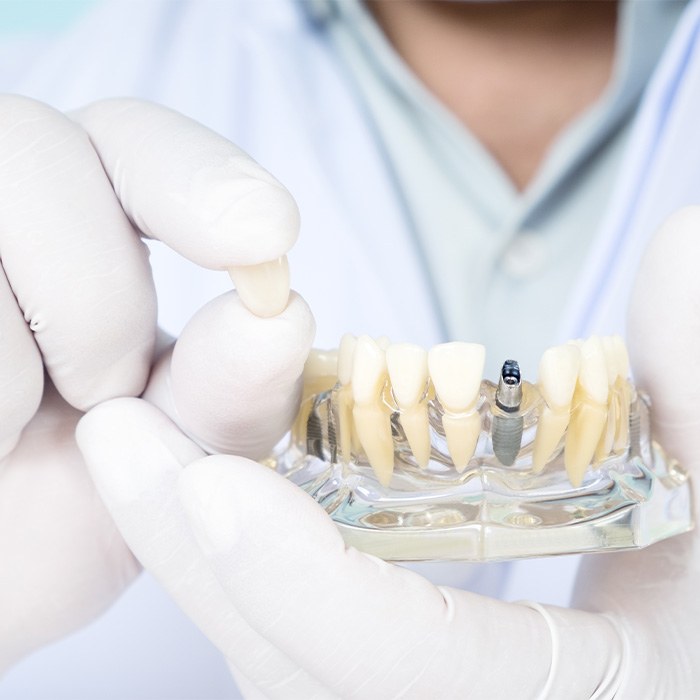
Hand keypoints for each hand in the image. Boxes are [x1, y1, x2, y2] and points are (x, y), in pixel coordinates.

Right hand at [0, 95, 301, 672]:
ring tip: (14, 429)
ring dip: (17, 365)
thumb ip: (228, 389)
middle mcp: (0, 198)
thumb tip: (281, 314)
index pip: (139, 142)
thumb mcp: (166, 451)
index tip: (267, 235)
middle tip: (97, 394)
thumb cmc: (63, 504)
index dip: (203, 178)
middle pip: (41, 153)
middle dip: (95, 299)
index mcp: (80, 216)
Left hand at [77, 208, 699, 697]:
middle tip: (120, 437)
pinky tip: (208, 473)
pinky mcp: (376, 665)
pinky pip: (285, 625)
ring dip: (193, 547)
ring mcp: (408, 691)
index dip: (315, 597)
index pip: (417, 674)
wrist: (681, 641)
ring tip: (134, 440)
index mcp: (568, 699)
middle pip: (296, 668)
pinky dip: (236, 553)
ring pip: (273, 648)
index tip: (219, 488)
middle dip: (197, 557)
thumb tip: (681, 246)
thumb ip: (691, 390)